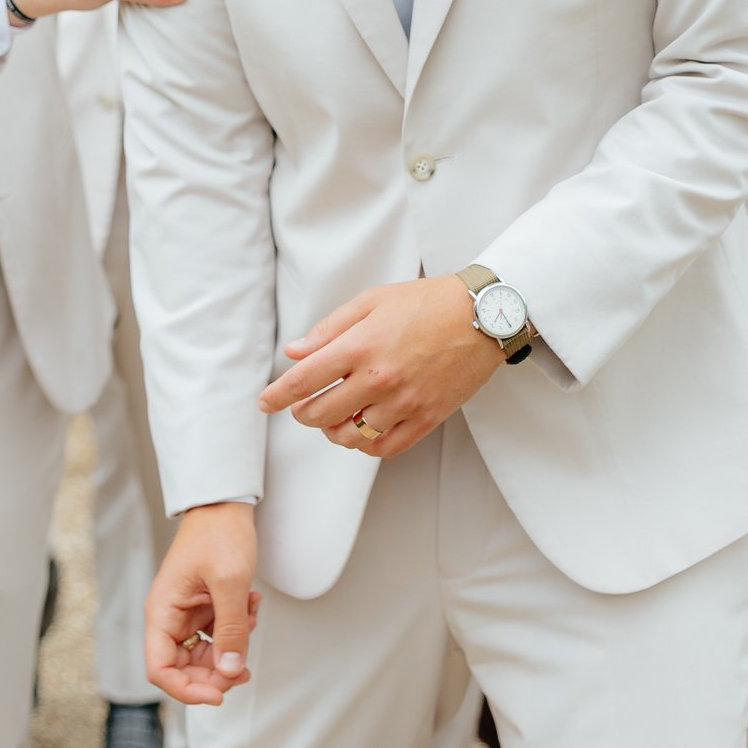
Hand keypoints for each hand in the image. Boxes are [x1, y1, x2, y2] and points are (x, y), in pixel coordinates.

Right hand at [145, 503, 260, 705]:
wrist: (226, 504)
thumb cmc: (218, 533)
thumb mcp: (229, 583)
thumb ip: (231, 630)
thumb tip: (230, 671)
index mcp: (162, 612)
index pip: (160, 668)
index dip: (186, 689)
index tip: (217, 693)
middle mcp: (170, 616)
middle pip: (183, 667)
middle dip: (216, 671)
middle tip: (243, 666)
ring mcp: (187, 613)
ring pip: (204, 653)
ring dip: (231, 647)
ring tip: (250, 619)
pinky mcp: (203, 607)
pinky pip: (217, 633)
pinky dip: (237, 628)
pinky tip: (251, 607)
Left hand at [258, 277, 504, 458]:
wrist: (482, 315)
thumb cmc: (426, 302)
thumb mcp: (372, 301)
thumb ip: (330, 328)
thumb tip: (295, 352)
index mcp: (362, 346)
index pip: (304, 380)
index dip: (278, 395)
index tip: (265, 402)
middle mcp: (379, 378)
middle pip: (320, 413)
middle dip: (302, 414)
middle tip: (301, 407)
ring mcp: (404, 403)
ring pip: (350, 436)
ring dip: (332, 431)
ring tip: (333, 418)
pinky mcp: (426, 418)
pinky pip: (385, 447)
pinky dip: (366, 444)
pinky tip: (363, 429)